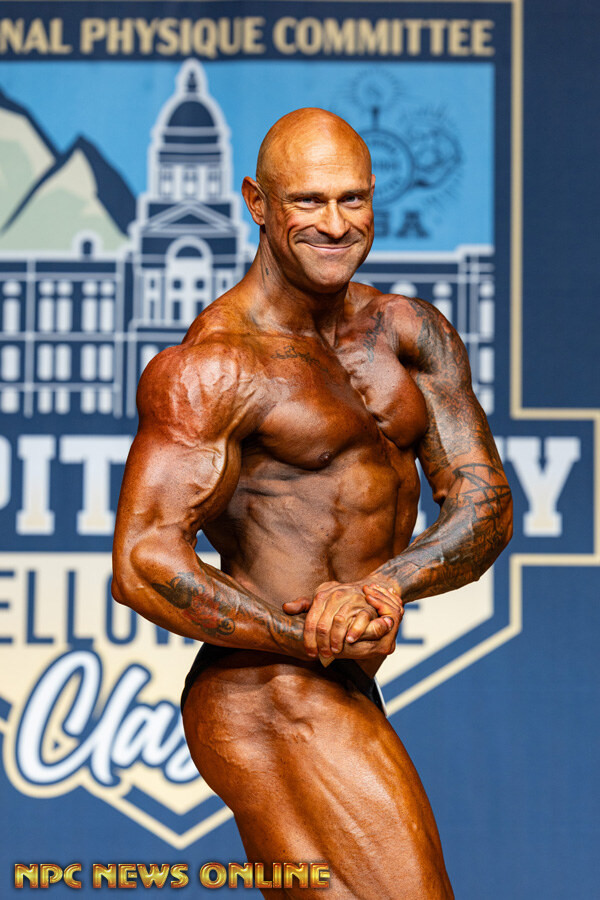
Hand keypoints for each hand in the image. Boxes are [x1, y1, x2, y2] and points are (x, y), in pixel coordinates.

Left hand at [283, 579, 402, 663]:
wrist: (362, 589)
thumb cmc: (337, 598)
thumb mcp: (319, 597)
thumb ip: (303, 604)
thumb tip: (286, 608)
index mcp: (321, 595)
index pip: (311, 621)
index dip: (309, 640)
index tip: (310, 653)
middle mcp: (335, 596)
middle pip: (323, 625)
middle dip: (321, 644)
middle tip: (323, 654)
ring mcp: (351, 600)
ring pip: (339, 622)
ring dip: (336, 640)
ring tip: (335, 651)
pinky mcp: (366, 606)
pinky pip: (360, 620)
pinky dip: (354, 631)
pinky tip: (350, 641)